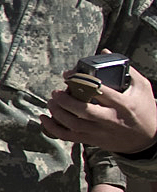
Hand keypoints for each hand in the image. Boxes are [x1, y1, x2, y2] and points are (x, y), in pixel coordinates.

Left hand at [42, 65, 156, 154]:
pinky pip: (69, 136)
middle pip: (83, 110)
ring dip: (57, 112)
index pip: (98, 91)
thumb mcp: (142, 88)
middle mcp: (110, 118)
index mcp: (122, 103)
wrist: (149, 139)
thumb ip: (126, 70)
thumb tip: (104, 51)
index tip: (68, 74)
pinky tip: (45, 118)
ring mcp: (101, 131)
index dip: (79, 81)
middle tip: (56, 91)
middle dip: (65, 100)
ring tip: (52, 101)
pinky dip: (53, 128)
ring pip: (73, 124)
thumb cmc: (145, 109)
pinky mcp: (94, 140)